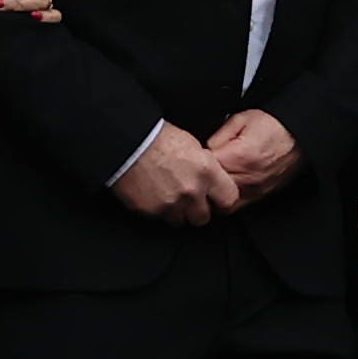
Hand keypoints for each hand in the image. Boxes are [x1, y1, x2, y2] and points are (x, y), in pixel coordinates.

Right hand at [112, 127, 236, 225]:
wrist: (129, 142)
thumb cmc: (159, 137)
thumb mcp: (194, 146)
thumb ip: (207, 169)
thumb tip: (211, 180)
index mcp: (207, 172)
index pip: (229, 199)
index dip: (221, 200)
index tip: (216, 199)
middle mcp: (191, 192)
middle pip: (203, 217)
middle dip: (197, 210)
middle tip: (189, 199)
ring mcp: (170, 204)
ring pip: (180, 221)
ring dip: (177, 212)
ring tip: (168, 196)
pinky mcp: (150, 211)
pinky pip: (159, 218)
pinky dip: (158, 210)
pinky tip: (153, 195)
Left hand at [206, 109, 301, 205]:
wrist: (299, 135)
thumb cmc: (274, 125)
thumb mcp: (241, 119)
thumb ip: (218, 135)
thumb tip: (205, 149)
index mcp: (238, 157)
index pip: (205, 169)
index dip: (198, 164)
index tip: (197, 159)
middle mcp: (247, 177)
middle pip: (211, 189)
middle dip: (204, 181)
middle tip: (202, 171)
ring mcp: (255, 189)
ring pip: (222, 203)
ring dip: (215, 193)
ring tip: (214, 180)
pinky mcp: (261, 195)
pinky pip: (238, 205)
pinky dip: (229, 198)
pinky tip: (228, 185)